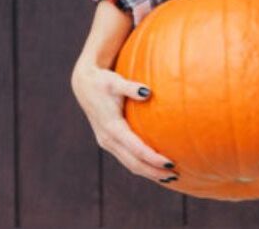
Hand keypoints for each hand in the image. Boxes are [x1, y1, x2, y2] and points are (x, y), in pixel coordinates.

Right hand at [71, 60, 177, 183]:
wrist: (83, 85)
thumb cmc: (103, 81)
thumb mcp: (116, 82)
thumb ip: (131, 87)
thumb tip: (147, 91)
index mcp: (112, 127)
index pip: (135, 149)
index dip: (153, 158)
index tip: (170, 162)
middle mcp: (108, 139)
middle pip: (133, 163)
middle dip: (153, 171)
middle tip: (174, 176)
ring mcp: (107, 142)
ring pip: (129, 164)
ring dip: (148, 172)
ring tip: (169, 177)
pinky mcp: (109, 141)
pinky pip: (126, 158)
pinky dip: (141, 165)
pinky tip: (155, 167)